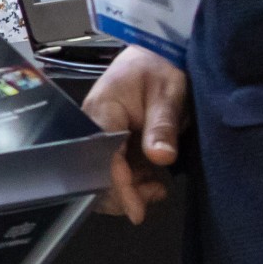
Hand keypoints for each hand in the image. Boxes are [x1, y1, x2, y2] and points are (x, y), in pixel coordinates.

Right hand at [82, 46, 188, 224]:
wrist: (159, 51)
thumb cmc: (161, 66)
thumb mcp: (168, 93)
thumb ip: (162, 125)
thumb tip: (161, 158)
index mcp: (101, 113)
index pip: (103, 158)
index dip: (119, 187)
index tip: (137, 212)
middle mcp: (94, 127)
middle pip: (97, 173)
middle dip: (123, 193)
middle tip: (155, 195)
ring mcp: (102, 135)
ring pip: (105, 175)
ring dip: (130, 190)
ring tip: (158, 189)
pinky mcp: (113, 141)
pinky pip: (116, 169)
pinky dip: (133, 182)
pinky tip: (154, 182)